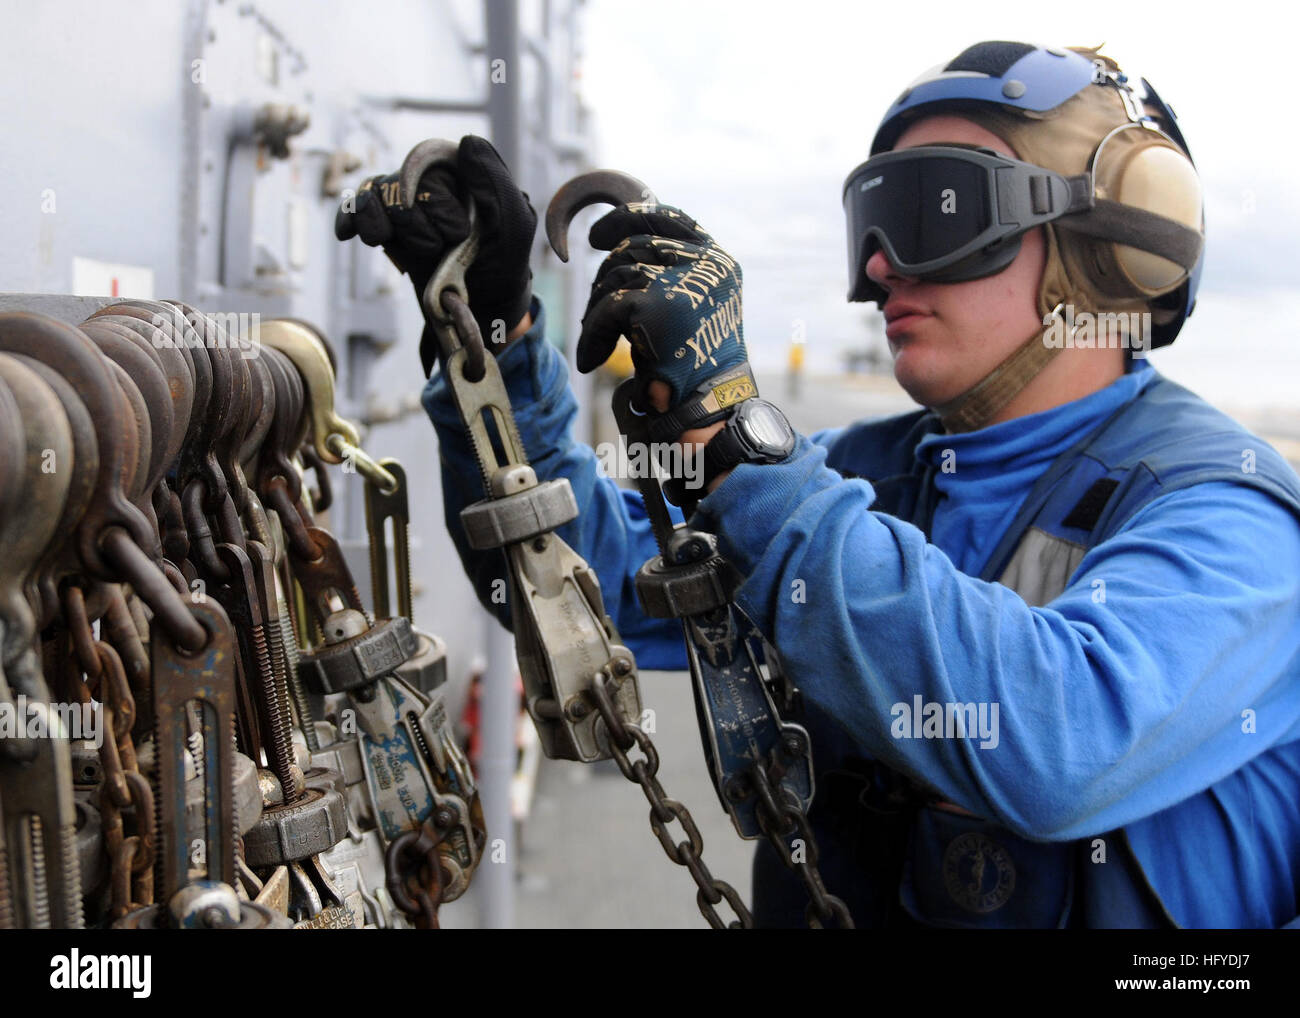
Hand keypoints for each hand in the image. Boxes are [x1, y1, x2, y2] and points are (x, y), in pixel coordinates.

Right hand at [334, 135, 537, 374]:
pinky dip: (350, 221)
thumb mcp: (514, 223)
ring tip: (421, 253)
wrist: (481, 305)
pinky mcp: (388, 225)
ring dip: (388, 230)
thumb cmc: (504, 261)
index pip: (428, 157)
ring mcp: (406, 202)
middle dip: (417, 225)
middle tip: (444, 247)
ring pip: (373, 197)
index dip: (422, 183)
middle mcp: (430, 180)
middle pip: (398, 184)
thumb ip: (495, 182)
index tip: (445, 226)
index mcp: (462, 170)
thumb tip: (467, 142)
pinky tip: (347, 235)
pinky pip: (355, 210)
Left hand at [576, 203, 748, 414]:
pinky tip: (592, 358)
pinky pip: (607, 309)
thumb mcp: (694, 308)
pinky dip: (593, 335)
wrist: (708, 407)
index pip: (670, 217)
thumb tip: (621, 247)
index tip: (598, 235)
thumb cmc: (697, 366)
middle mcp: (704, 265)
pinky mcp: (654, 306)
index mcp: (717, 262)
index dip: (629, 217)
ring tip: (599, 340)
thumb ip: (672, 276)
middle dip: (606, 273)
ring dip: (599, 309)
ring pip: (617, 275)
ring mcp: (680, 282)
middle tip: (596, 303)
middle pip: (635, 246)